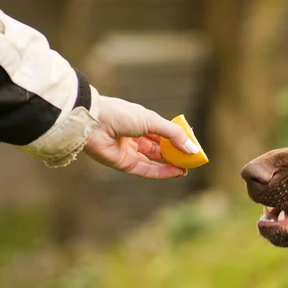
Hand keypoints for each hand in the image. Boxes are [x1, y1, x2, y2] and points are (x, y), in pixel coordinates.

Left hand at [84, 96, 199, 178]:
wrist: (94, 121)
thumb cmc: (121, 114)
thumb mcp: (152, 121)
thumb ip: (173, 134)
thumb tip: (192, 148)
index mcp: (142, 124)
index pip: (164, 136)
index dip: (178, 142)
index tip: (192, 147)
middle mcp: (136, 139)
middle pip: (161, 151)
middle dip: (177, 156)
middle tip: (192, 161)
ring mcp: (130, 152)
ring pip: (155, 162)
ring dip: (172, 166)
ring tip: (187, 168)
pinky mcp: (125, 164)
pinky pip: (147, 170)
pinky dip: (162, 172)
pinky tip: (176, 172)